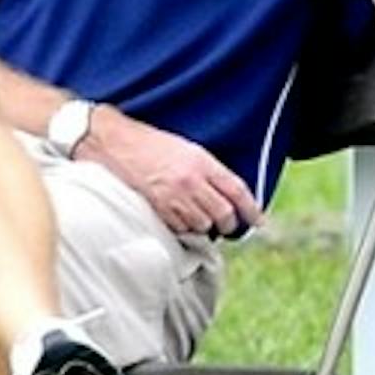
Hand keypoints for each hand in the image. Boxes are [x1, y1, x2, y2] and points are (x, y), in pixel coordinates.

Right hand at [77, 104, 264, 236]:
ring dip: (204, 226)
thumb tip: (225, 195)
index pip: (236, 190)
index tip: (259, 221)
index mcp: (201, 162)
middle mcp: (191, 182)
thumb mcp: (185, 149)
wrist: (115, 145)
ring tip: (195, 216)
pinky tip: (178, 217)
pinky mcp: (158, 211)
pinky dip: (184, 228)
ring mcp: (174, 198)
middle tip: (225, 224)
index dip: (252, 208)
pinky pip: (181, 230)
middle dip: (227, 223)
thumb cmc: (150, 144)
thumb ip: (206, 171)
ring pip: (203, 226)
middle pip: (224, 215)